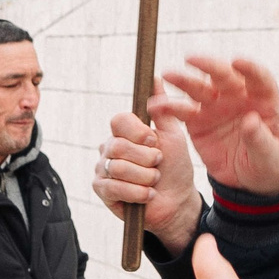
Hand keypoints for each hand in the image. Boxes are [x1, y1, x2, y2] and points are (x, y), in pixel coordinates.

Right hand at [94, 109, 204, 252]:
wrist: (177, 201)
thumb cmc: (175, 167)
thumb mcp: (173, 136)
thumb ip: (163, 109)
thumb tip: (155, 78)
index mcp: (124, 132)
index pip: (119, 121)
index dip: (137, 131)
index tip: (153, 141)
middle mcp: (109, 148)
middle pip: (118, 146)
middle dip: (145, 159)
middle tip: (158, 165)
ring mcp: (103, 169)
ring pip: (118, 168)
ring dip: (144, 177)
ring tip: (154, 181)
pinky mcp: (102, 191)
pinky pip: (114, 187)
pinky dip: (137, 193)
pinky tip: (148, 195)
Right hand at [157, 56, 278, 195]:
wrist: (250, 182)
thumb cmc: (269, 164)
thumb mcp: (271, 155)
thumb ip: (260, 138)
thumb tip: (250, 119)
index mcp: (264, 100)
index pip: (258, 78)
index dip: (249, 68)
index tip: (237, 62)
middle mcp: (238, 98)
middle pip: (224, 76)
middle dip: (209, 66)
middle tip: (192, 60)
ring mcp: (216, 108)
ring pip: (199, 89)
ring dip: (183, 81)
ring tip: (167, 76)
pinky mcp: (198, 122)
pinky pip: (182, 112)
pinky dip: (168, 107)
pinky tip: (156, 105)